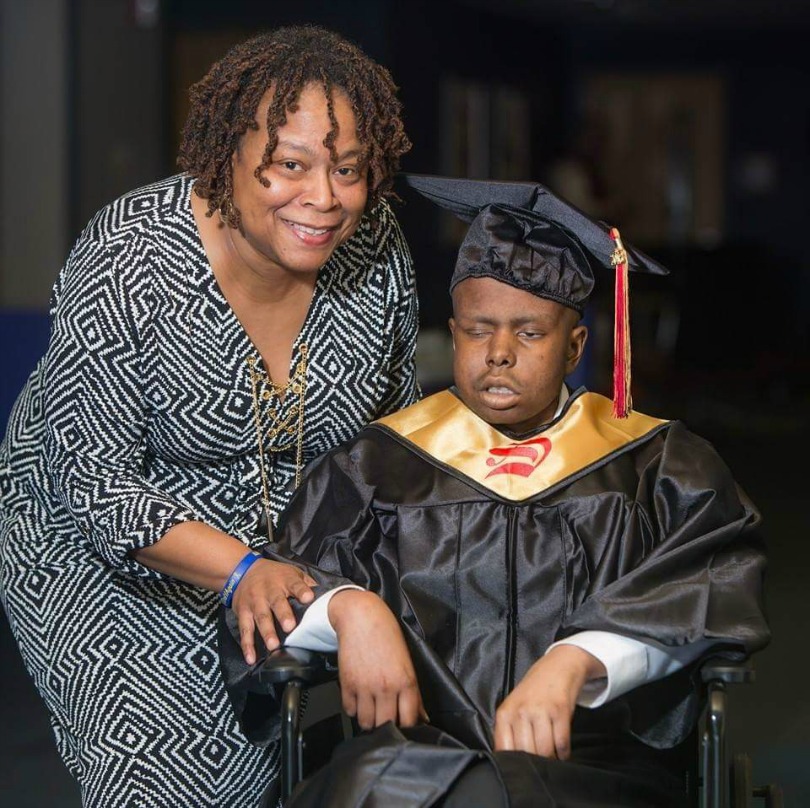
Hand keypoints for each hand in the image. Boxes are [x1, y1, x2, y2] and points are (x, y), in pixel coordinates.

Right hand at [231, 559, 317, 664]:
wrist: (243, 569)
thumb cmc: (274, 575)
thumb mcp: (292, 573)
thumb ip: (307, 585)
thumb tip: (326, 597)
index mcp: (285, 580)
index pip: (295, 584)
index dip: (302, 591)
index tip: (308, 598)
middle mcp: (269, 590)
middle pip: (277, 602)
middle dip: (283, 615)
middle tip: (290, 627)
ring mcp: (255, 601)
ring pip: (261, 617)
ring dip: (267, 632)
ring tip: (273, 646)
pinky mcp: (243, 612)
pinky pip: (245, 630)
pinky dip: (247, 645)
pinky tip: (251, 657)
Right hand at [328, 590, 425, 730]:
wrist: (361, 617)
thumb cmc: (387, 635)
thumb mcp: (407, 663)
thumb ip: (415, 693)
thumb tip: (423, 717)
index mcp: (405, 681)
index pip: (409, 721)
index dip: (407, 729)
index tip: (404, 727)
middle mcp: (386, 687)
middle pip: (386, 725)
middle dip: (386, 726)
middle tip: (385, 719)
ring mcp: (365, 687)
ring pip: (366, 722)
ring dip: (368, 720)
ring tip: (371, 709)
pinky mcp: (347, 684)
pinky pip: (349, 710)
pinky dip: (354, 709)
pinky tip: (359, 699)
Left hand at [493, 644, 605, 759]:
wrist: (558, 667)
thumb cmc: (533, 692)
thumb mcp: (514, 708)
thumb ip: (510, 732)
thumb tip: (509, 763)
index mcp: (505, 713)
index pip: (504, 749)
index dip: (513, 764)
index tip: (521, 769)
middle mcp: (521, 711)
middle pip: (526, 753)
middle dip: (535, 763)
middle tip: (540, 763)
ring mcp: (541, 710)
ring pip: (545, 751)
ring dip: (551, 760)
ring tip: (552, 757)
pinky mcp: (560, 711)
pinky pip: (562, 744)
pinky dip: (564, 753)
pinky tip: (562, 750)